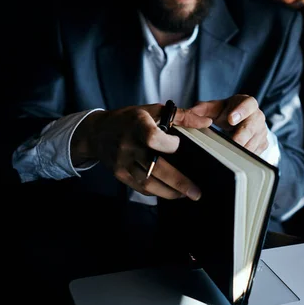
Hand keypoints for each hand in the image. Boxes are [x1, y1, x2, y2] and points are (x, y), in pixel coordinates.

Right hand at [71, 104, 211, 200]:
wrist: (97, 133)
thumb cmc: (129, 120)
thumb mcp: (152, 110)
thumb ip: (181, 116)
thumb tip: (206, 123)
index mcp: (137, 125)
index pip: (152, 138)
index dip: (168, 145)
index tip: (178, 145)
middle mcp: (128, 145)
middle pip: (155, 168)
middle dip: (178, 182)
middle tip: (196, 192)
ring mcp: (123, 162)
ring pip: (149, 183)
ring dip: (170, 192)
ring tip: (187, 194)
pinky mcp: (120, 174)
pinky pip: (141, 188)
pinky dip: (158, 192)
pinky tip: (171, 192)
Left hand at [190, 94, 268, 153]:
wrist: (243, 119)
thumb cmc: (229, 112)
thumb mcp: (217, 108)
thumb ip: (204, 108)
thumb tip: (192, 112)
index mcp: (249, 104)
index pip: (248, 105)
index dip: (240, 112)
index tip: (231, 119)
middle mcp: (258, 117)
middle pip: (252, 128)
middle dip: (241, 136)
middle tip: (231, 143)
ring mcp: (262, 131)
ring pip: (253, 143)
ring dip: (241, 149)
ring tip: (228, 153)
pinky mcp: (263, 144)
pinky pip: (254, 153)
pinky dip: (244, 157)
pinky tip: (234, 158)